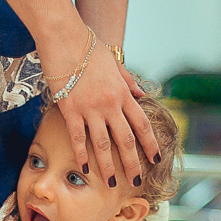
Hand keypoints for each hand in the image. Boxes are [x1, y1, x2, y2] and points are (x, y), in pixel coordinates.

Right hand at [37, 27, 159, 186]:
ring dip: (110, 165)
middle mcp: (110, 104)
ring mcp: (90, 108)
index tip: (156, 158)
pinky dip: (83, 155)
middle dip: (133, 162)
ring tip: (113, 182)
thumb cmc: (88, 46)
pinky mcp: (71, 110)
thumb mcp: (114, 62)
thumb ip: (128, 81)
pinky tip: (86, 170)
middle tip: (137, 180)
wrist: (64, 38)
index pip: (141, 124)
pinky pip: (79, 138)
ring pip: (104, 144)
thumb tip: (142, 94)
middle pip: (126, 140)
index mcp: (122, 93)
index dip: (150, 143)